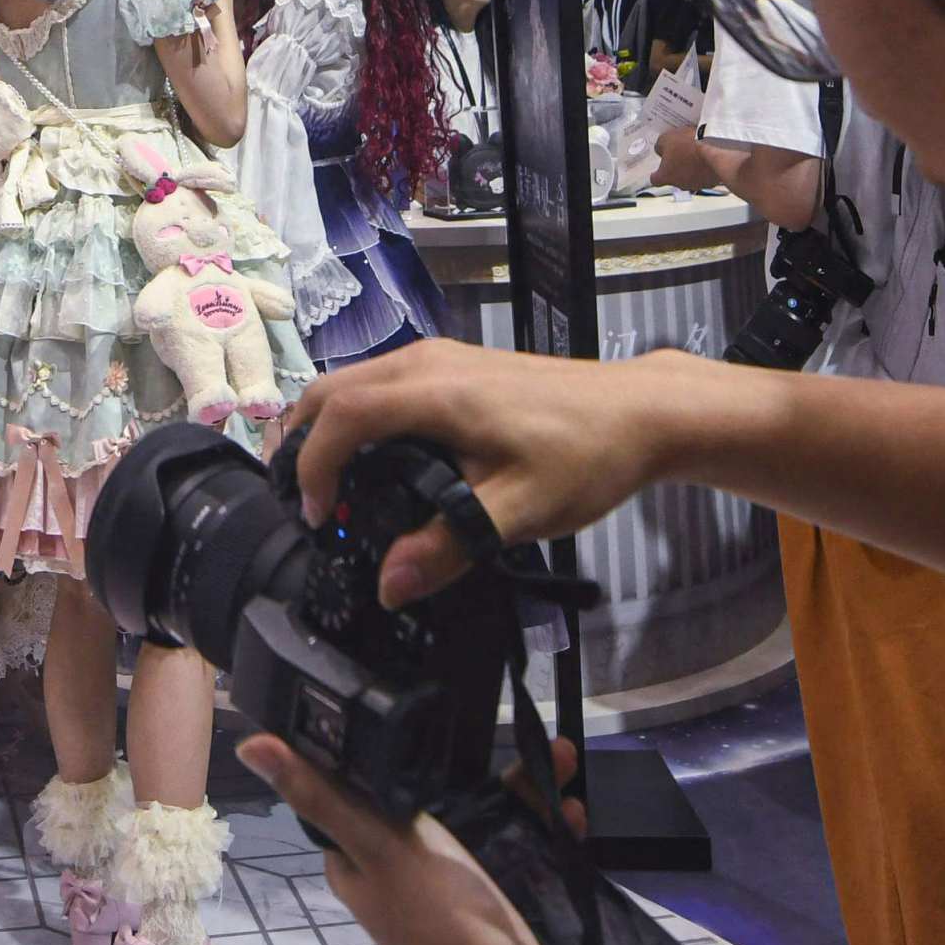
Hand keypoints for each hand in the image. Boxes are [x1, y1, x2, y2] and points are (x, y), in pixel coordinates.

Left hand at [240, 733, 577, 944]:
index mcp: (358, 864)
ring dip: (522, 793)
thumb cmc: (443, 927)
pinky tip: (571, 810)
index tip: (422, 710)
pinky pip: (520, 851)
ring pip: (483, 821)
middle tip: (521, 741)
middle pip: (435, 801)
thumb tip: (250, 745)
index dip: (387, 753)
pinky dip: (544, 828)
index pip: (358, 791)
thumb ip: (324, 796)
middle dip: (478, 770)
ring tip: (561, 762)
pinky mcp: (497, 906)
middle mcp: (400, 876)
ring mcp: (452, 893)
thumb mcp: (381, 847)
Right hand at [280, 338, 730, 607]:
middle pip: (330, 389)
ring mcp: (439, 357)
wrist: (642, 412)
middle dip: (301, 443)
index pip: (341, 417)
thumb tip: (389, 588)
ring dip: (326, 428)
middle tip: (303, 503)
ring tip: (329, 488)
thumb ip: (449, 547)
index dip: (314, 467)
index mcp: (435, 392)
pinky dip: (355, 417)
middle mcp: (425, 363)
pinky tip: (371, 460)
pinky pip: (379, 383)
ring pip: (352, 381)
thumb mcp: (521, 512)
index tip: (319, 518)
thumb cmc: (587, 455)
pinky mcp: (453, 364)